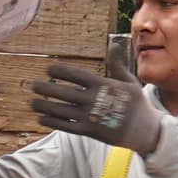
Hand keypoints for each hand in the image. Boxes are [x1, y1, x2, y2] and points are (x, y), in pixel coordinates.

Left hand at [31, 35, 163, 154]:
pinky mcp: (89, 131)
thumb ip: (116, 66)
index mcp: (103, 85)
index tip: (48, 69)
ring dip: (45, 106)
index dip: (60, 72)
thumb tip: (112, 45)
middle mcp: (94, 100)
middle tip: (33, 85)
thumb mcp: (129, 81)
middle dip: (46, 88)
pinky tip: (41, 118)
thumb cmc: (137, 103)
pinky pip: (66, 126)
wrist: (145, 130)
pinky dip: (53, 122)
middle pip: (64, 93)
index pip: (76, 76)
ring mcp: (91, 117)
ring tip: (32, 102)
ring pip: (62, 111)